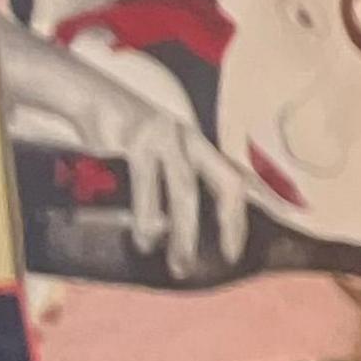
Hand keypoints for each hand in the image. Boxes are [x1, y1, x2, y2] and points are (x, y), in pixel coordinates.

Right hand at [0, 29, 250, 274]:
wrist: (86, 97)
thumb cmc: (123, 135)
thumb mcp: (159, 152)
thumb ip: (176, 179)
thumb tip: (178, 227)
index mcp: (200, 145)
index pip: (240, 175)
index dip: (264, 202)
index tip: (274, 227)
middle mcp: (189, 139)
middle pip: (226, 182)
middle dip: (232, 223)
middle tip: (229, 258)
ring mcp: (164, 137)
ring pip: (184, 190)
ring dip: (184, 232)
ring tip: (179, 263)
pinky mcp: (135, 139)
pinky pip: (146, 185)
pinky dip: (147, 215)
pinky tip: (145, 238)